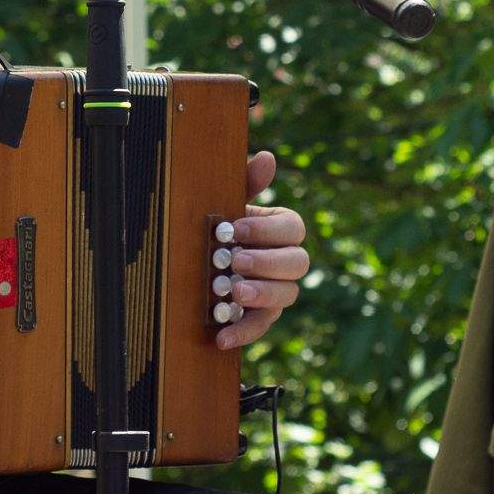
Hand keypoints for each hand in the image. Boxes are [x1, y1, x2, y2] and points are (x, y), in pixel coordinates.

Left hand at [217, 149, 308, 349]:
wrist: (196, 259)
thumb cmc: (219, 225)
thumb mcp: (227, 202)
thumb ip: (247, 183)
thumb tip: (267, 157)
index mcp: (282, 229)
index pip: (293, 228)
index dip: (267, 229)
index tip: (235, 227)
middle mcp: (287, 261)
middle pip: (297, 263)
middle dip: (266, 262)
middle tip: (235, 260)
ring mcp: (278, 291)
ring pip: (287, 295)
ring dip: (260, 294)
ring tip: (233, 292)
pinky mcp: (261, 317)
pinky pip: (260, 327)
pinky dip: (242, 333)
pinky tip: (221, 336)